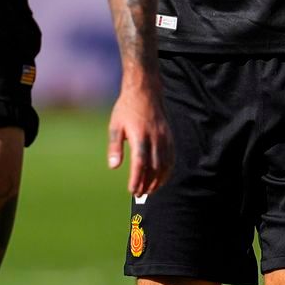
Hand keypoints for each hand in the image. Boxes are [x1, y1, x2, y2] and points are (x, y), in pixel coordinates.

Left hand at [108, 79, 172, 195]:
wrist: (145, 91)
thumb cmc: (127, 108)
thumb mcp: (115, 126)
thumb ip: (115, 147)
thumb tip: (113, 166)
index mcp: (140, 136)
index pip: (140, 163)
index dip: (137, 179)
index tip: (131, 190)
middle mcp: (155, 138)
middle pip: (154, 167)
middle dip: (147, 183)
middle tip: (138, 194)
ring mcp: (164, 137)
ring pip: (165, 164)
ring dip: (158, 180)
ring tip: (149, 190)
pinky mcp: (169, 136)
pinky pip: (171, 157)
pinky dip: (167, 170)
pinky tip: (161, 178)